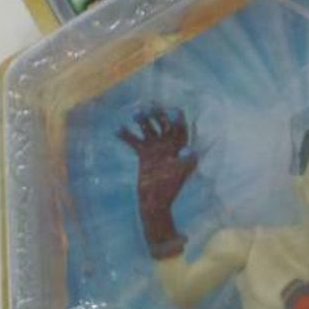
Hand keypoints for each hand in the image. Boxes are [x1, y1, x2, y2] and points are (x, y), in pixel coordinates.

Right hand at [118, 109, 197, 255]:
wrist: (154, 203)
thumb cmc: (169, 190)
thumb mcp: (178, 175)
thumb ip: (184, 162)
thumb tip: (191, 150)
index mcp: (181, 148)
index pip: (181, 129)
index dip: (178, 119)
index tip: (172, 109)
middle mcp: (169, 146)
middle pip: (164, 125)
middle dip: (158, 115)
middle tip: (149, 105)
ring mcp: (156, 149)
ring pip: (149, 129)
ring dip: (143, 121)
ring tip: (135, 112)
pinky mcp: (144, 155)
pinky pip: (135, 141)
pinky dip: (127, 135)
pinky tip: (117, 129)